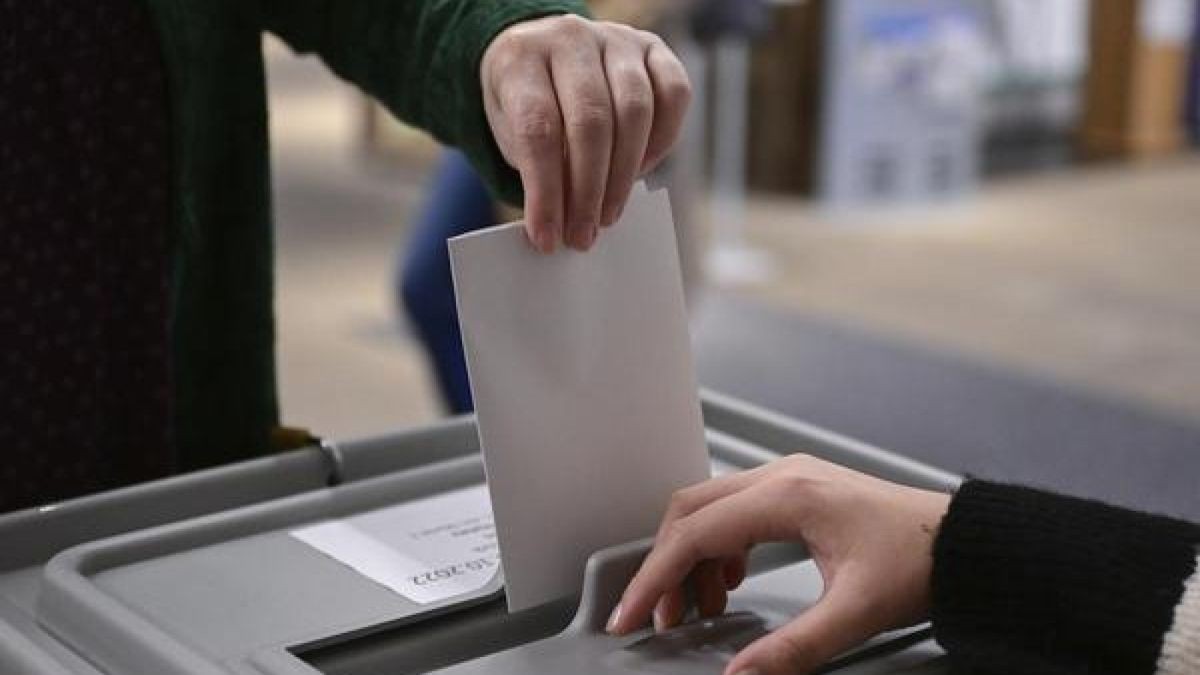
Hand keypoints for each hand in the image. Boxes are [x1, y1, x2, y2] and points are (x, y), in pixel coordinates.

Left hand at [481, 15, 690, 252]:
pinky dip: (663, 141)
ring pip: (635, 111)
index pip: (538, 128)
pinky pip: (674, 94)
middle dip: (588, 191)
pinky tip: (640, 172)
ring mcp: (616, 39)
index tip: (547, 237)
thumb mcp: (511, 133)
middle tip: (583, 235)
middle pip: (590, 121)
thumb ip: (535, 169)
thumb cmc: (528, 104)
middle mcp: (570, 38)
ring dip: (623, 176)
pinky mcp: (653, 48)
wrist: (543, 56)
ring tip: (607, 215)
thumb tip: (564, 224)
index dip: (545, 191)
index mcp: (521, 57)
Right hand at [606, 454, 950, 674]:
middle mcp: (781, 477)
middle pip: (690, 511)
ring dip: (692, 557)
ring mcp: (788, 479)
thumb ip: (792, 648)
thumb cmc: (920, 559)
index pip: (694, 533)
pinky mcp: (797, 490)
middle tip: (660, 617)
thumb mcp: (854, 613)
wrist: (963, 541)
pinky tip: (732, 581)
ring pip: (709, 508)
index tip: (630, 612)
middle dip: (666, 566)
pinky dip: (718, 547)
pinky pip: (734, 510)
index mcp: (788, 497)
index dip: (653, 578)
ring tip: (701, 607)